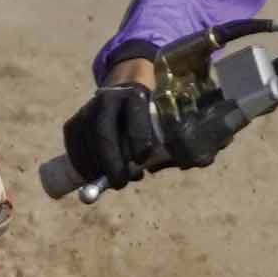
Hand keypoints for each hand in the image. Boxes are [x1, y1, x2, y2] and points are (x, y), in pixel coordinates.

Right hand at [59, 69, 185, 195]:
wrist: (123, 94)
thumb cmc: (151, 116)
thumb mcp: (166, 120)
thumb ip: (183, 140)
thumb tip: (204, 159)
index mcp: (136, 95)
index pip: (135, 114)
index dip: (138, 137)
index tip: (143, 159)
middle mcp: (108, 99)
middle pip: (104, 133)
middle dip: (112, 162)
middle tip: (121, 182)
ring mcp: (87, 109)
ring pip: (87, 143)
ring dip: (97, 167)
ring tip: (113, 180)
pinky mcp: (73, 122)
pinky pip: (73, 148)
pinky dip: (83, 165)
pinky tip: (93, 174)